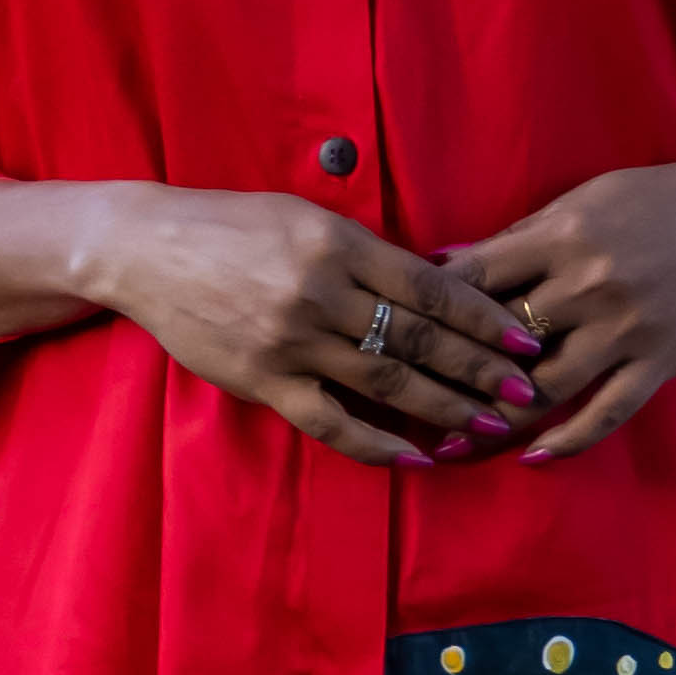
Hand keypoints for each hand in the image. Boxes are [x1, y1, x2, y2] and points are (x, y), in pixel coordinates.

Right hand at [55, 186, 538, 465]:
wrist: (147, 249)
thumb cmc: (231, 225)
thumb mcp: (306, 217)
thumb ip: (366, 252)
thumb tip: (436, 282)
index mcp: (340, 246)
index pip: (431, 288)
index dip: (483, 319)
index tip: (524, 339)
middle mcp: (322, 294)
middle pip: (420, 340)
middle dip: (480, 371)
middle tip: (527, 393)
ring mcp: (292, 341)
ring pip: (386, 384)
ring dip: (444, 410)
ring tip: (487, 428)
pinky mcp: (263, 381)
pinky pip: (330, 421)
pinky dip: (376, 443)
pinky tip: (414, 456)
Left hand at [437, 164, 675, 465]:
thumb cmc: (653, 202)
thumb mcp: (581, 202)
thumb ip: (517, 239)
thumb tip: (447, 261)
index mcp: (561, 238)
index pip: (478, 279)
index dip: (431, 310)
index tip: (393, 335)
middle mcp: (588, 285)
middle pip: (502, 342)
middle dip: (452, 375)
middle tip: (408, 406)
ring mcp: (624, 329)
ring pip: (546, 386)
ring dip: (497, 419)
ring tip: (456, 443)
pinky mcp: (658, 362)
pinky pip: (607, 410)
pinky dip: (569, 439)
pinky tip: (533, 458)